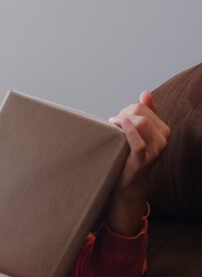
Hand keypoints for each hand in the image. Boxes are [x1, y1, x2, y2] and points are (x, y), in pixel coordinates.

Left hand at [106, 91, 169, 234]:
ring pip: (139, 123)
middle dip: (121, 116)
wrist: (129, 183)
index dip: (125, 111)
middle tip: (113, 127)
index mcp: (162, 129)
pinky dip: (128, 132)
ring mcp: (154, 150)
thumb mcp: (140, 133)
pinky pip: (137, 142)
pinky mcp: (142, 160)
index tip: (117, 121)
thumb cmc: (131, 155)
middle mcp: (162, 138)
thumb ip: (146, 113)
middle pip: (138, 112)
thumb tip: (145, 93)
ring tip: (113, 131)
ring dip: (121, 124)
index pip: (141, 107)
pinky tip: (117, 128)